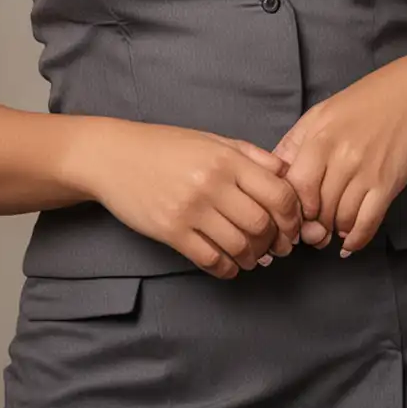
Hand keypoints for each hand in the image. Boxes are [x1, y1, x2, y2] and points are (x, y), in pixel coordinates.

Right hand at [77, 120, 302, 278]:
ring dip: (252, 258)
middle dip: (275, 242)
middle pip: (262, 224)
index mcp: (227, 158)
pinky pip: (210, 259)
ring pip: (239, 245)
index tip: (291, 226)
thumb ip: (252, 156)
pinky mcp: (170, 231)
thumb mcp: (212, 140)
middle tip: (275, 247)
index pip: (278, 194)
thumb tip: (287, 174)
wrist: (114, 156)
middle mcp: (212, 183)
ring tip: (252, 257)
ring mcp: (190, 209)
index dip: (292, 216)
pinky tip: (229, 264)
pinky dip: (226, 267)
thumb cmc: (166, 146)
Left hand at [271, 53, 406, 255]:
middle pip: (316, 208)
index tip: (294, 212)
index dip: (291, 207)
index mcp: (319, 137)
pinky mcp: (388, 184)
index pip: (294, 187)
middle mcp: (340, 156)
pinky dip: (357, 239)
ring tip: (334, 229)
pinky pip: (367, 223)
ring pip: (340, 219)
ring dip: (335, 230)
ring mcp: (365, 171)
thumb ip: (295, 142)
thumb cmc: (365, 102)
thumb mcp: (321, 114)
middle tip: (313, 228)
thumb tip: (273, 172)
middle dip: (312, 224)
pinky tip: (350, 242)